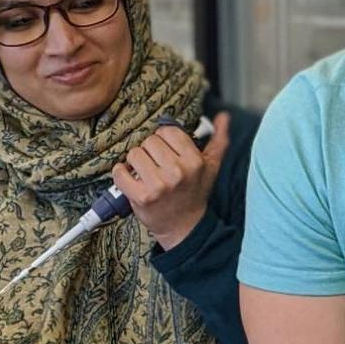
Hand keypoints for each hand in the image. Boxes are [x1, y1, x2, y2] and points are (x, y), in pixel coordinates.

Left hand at [112, 112, 230, 251]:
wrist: (184, 227)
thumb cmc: (195, 193)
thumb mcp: (211, 167)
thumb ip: (219, 140)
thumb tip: (224, 116)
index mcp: (194, 161)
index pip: (167, 131)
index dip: (164, 141)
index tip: (167, 153)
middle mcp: (178, 172)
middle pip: (149, 141)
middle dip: (150, 152)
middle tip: (157, 166)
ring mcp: (159, 185)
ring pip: (134, 153)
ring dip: (136, 162)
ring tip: (146, 174)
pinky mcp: (141, 197)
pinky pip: (120, 172)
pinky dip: (121, 174)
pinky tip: (132, 180)